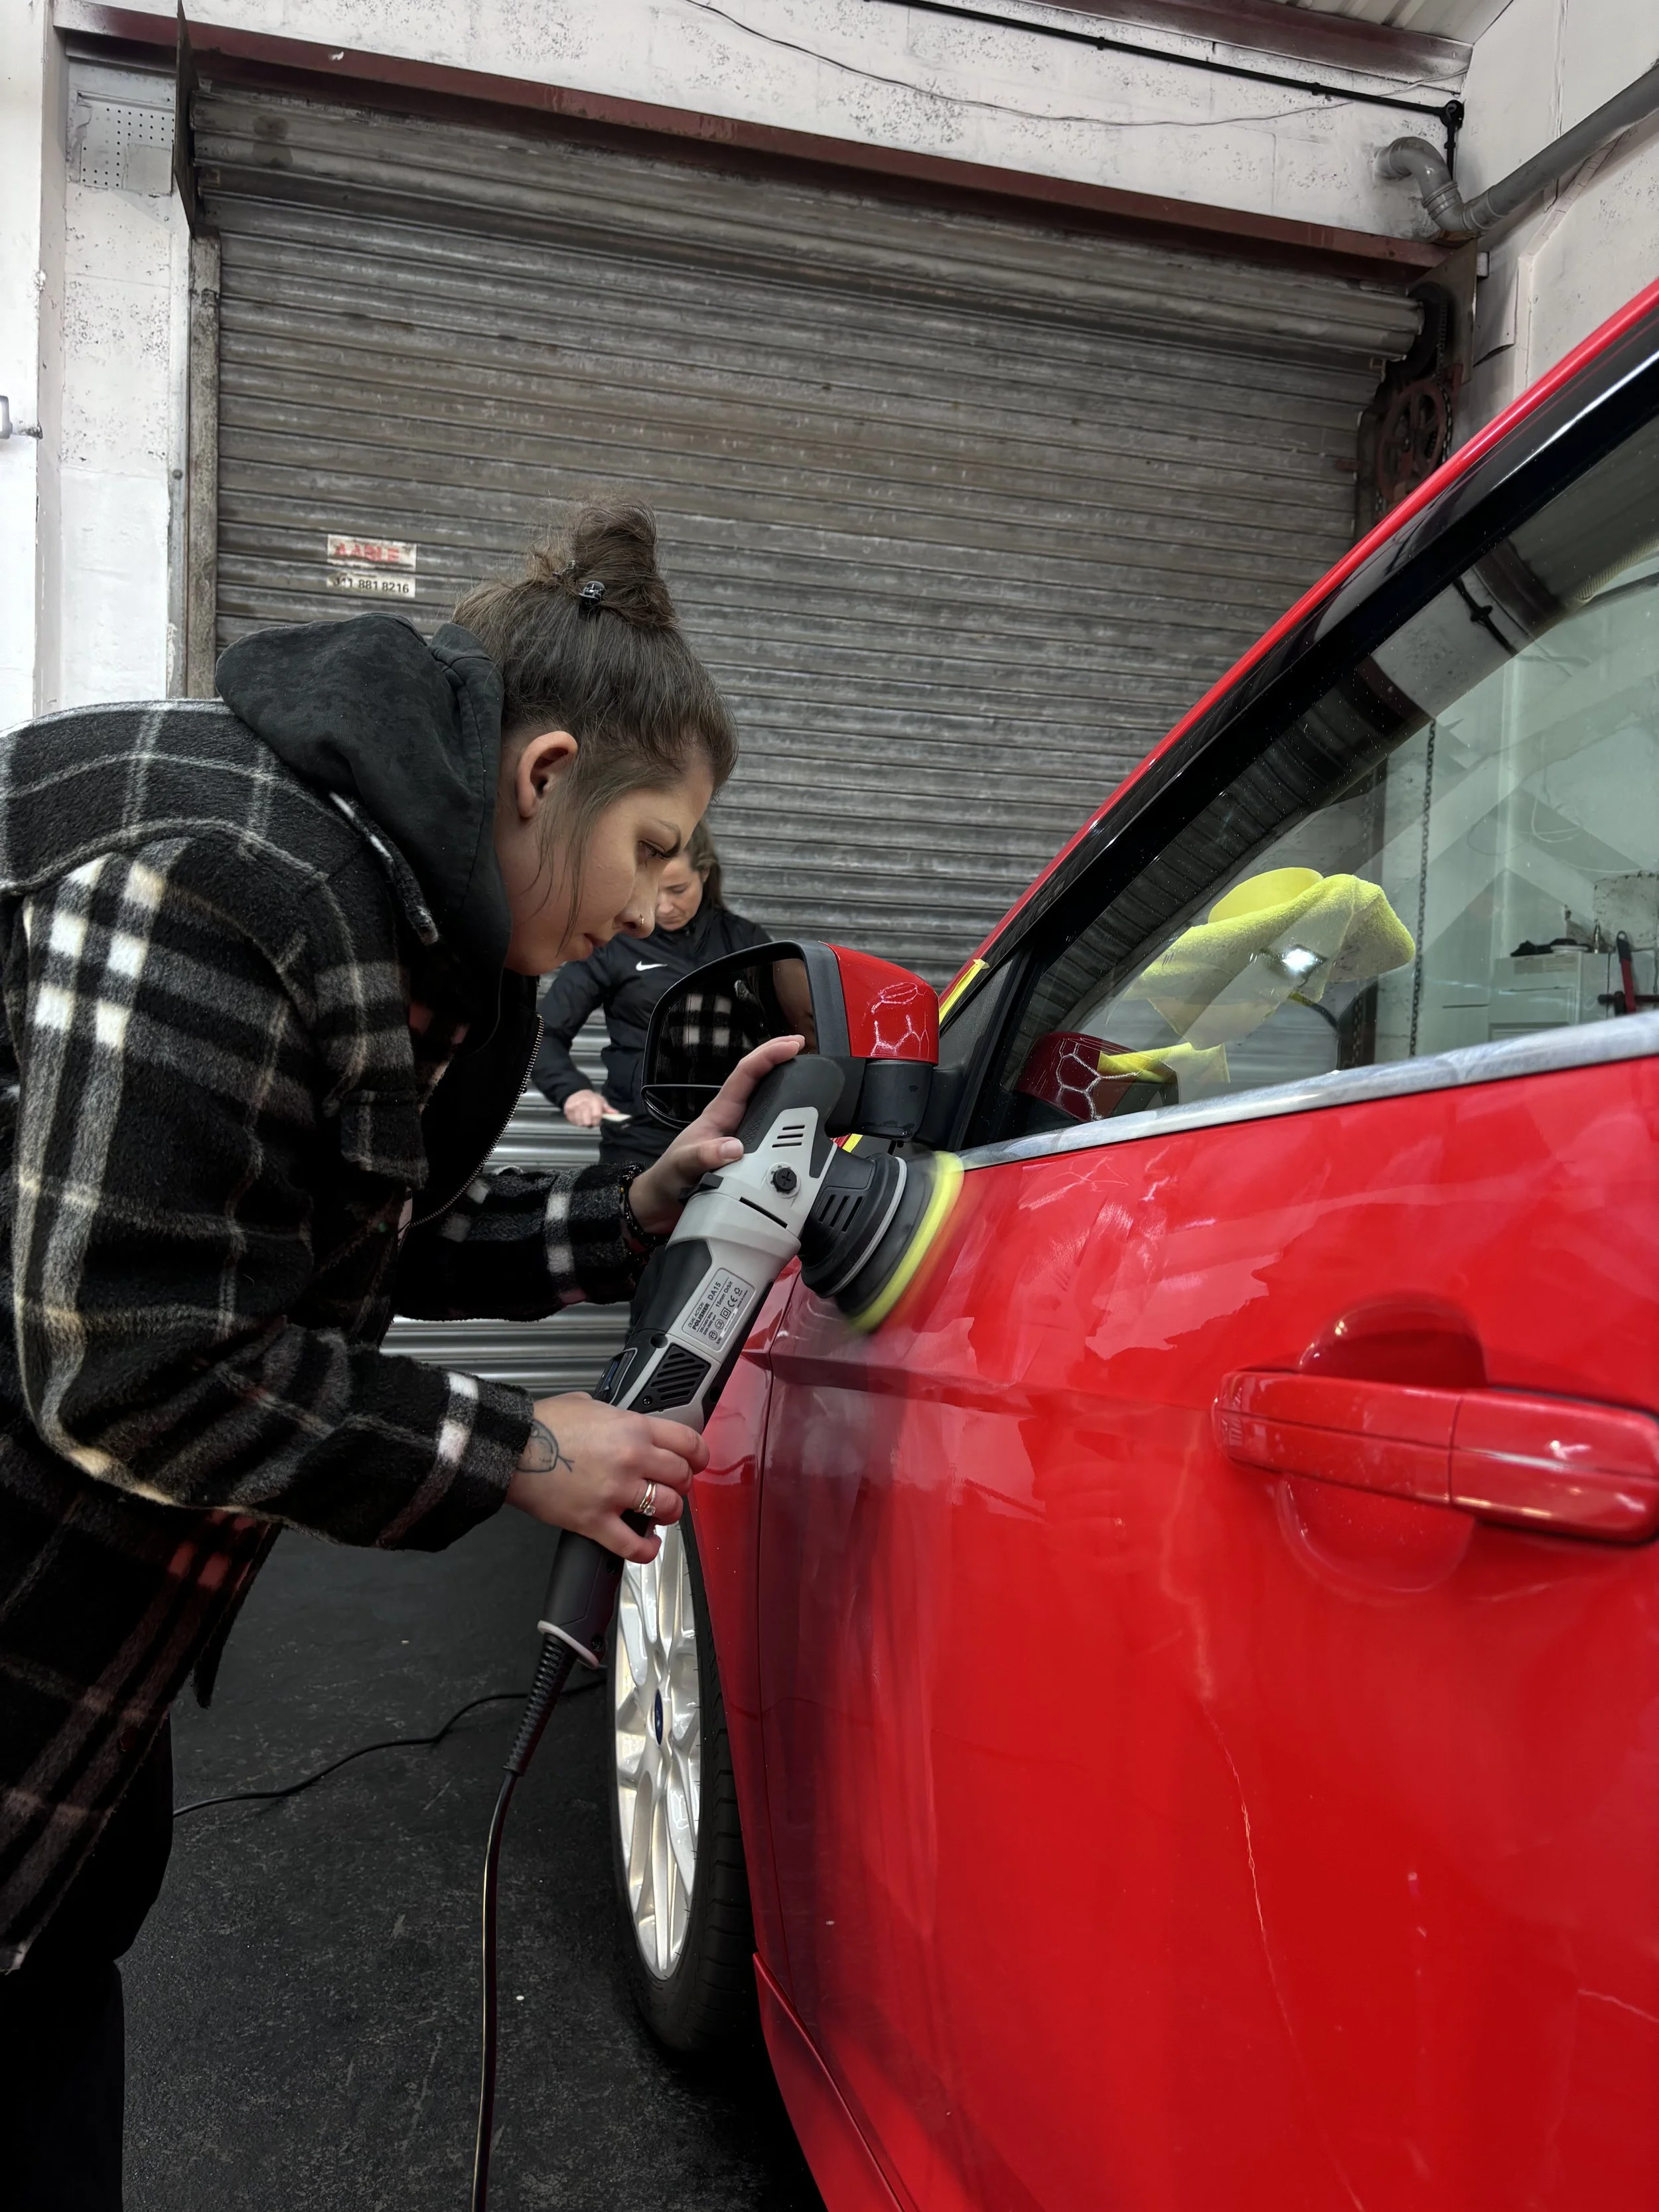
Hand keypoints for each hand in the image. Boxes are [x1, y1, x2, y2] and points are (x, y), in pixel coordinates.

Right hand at [505, 1392, 707, 1562]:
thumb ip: (615, 1415)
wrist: (511, 1448)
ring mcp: (616, 1492)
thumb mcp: (588, 1404)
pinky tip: (647, 1545)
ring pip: (667, 1508)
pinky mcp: (596, 1521)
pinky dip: (646, 1550)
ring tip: (659, 1513)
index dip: (699, 1455)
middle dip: (681, 1484)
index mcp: (633, 1427)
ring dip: (668, 1513)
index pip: (688, 1441)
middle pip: (682, 1477)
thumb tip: (622, 1423)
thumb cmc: (542, 1425)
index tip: (697, 1462)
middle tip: (671, 1487)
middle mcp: (632, 1458)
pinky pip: (633, 1545)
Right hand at [561, 1089, 612, 1127]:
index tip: (598, 1121)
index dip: (597, 1122)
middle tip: (590, 1120)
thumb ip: (608, 1108)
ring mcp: (574, 1107)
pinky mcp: (567, 1110)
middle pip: (587, 1122)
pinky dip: (576, 1121)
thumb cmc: (591, 1098)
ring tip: (584, 1117)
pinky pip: (573, 1122)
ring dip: (583, 1123)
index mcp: (594, 1101)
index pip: (596, 1116)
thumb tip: (617, 1114)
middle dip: (590, 1123)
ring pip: (580, 1123)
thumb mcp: (601, 1100)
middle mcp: (583, 1104)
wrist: (576, 1093)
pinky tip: (578, 1116)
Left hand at [628, 1033, 804, 1236]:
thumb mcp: (683, 1165)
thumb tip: (734, 1149)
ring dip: (787, 1088)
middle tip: (805, 1050)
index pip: (746, 1074)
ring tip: (810, 1076)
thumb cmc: (668, 1177)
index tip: (792, 1046)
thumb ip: (704, 1156)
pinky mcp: (747, 1153)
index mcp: (720, 1113)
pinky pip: (772, 1131)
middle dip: (782, 1060)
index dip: (768, 1055)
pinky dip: (788, 1123)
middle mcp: (733, 1119)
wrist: (663, 1203)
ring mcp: (740, 1135)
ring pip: (768, 1104)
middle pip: (760, 1081)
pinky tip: (801, 1123)